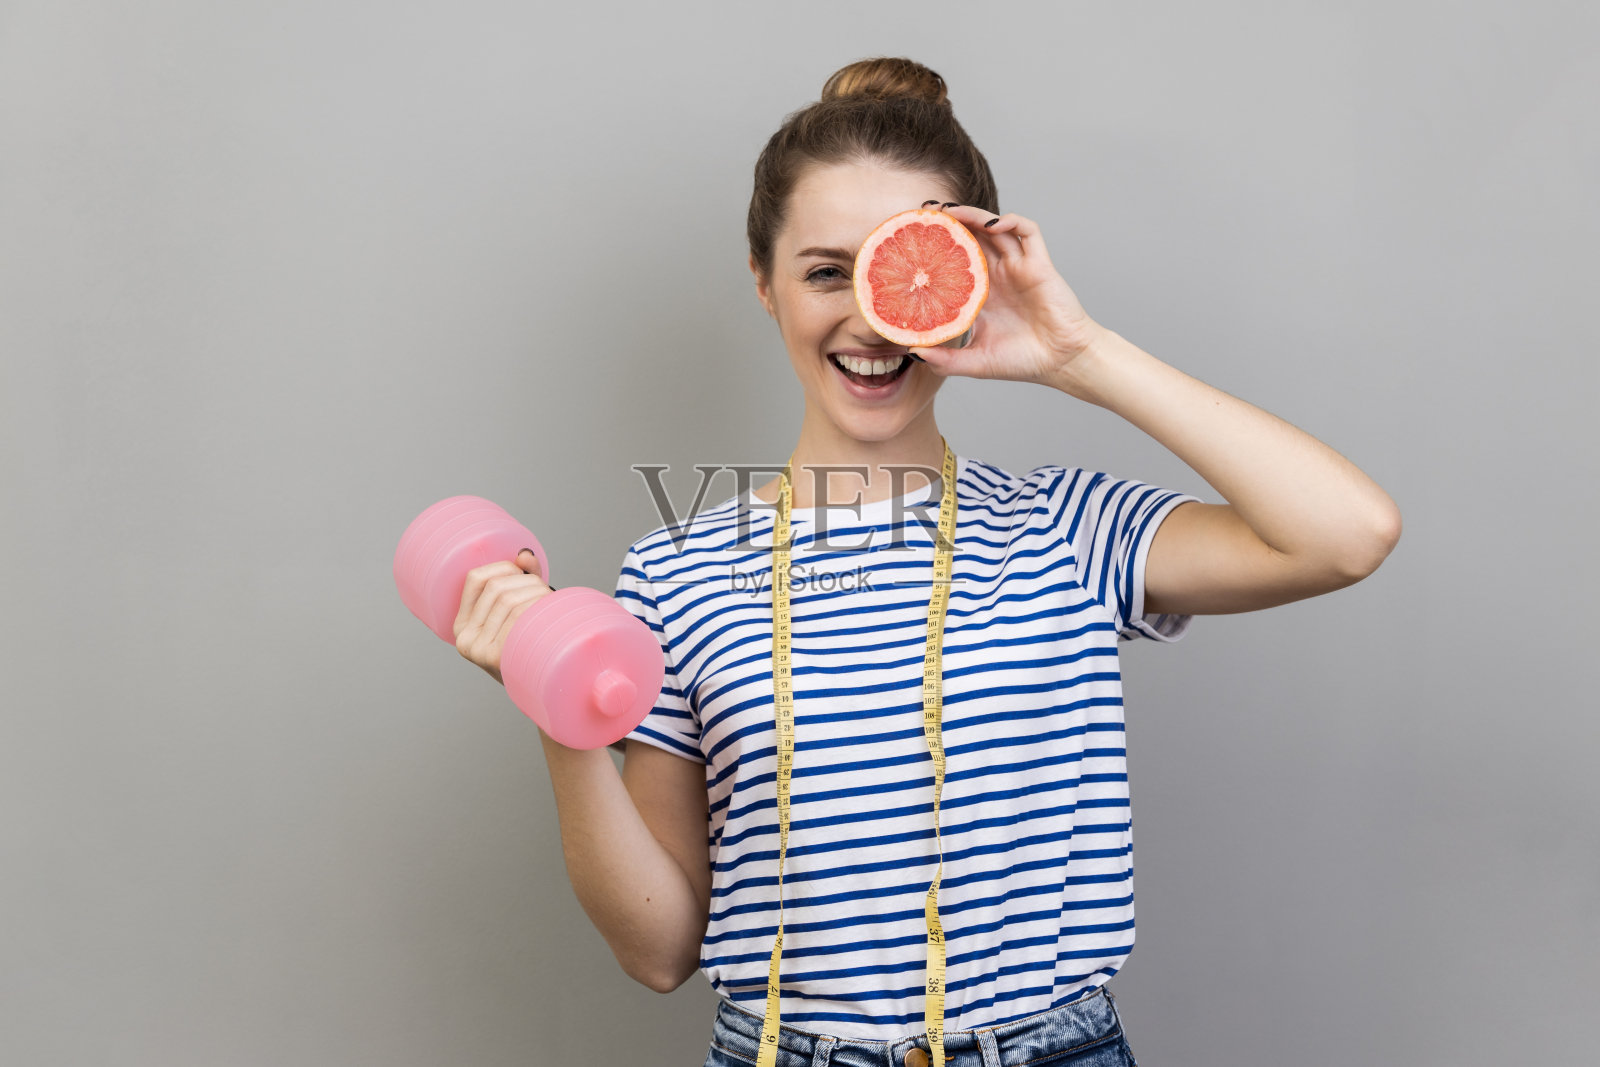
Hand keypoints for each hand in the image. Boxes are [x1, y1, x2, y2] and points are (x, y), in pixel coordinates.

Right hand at [452, 549, 555, 685]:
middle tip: (546, 593)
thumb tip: (525, 554)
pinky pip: (516, 619)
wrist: (541, 688)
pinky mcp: (494, 658)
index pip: (475, 579)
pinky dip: (536, 608)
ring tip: (550, 604)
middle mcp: (464, 637)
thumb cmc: (529, 646)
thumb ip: (522, 581)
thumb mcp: (518, 615)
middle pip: (498, 588)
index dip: (503, 567)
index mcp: (462, 624)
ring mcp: (478, 649)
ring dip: (537, 594)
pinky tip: (547, 614)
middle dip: (528, 582)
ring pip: (510, 600)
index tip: (523, 572)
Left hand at [910, 202, 1106, 388]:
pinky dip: (1012, 221)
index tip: (912, 239)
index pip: (954, 260)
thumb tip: (913, 351)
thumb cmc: (1023, 362)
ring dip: (974, 215)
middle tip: (926, 212)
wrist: (1062, 363)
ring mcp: (1019, 267)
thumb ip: (944, 360)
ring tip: (951, 211)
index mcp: (981, 293)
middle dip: (951, 221)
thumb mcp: (975, 363)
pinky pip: (1028, 231)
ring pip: (995, 228)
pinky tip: (994, 223)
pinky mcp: (1039, 265)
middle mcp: (998, 275)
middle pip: (972, 236)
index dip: (936, 246)